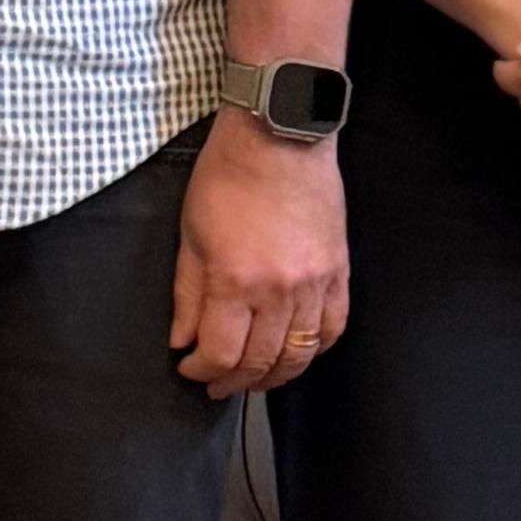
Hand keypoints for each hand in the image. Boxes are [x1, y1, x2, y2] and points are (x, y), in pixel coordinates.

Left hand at [170, 112, 347, 395]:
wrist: (280, 135)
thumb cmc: (227, 175)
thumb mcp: (190, 233)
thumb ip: (186, 294)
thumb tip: (182, 341)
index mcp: (235, 280)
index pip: (220, 352)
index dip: (201, 370)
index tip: (189, 368)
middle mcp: (279, 291)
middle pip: (260, 361)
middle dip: (234, 381)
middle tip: (217, 385)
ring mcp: (315, 283)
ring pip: (300, 354)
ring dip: (275, 375)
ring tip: (254, 379)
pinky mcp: (338, 271)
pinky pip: (334, 327)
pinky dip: (315, 350)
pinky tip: (297, 354)